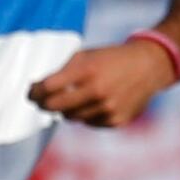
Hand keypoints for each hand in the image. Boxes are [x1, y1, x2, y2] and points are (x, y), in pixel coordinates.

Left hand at [28, 39, 179, 127]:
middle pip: (55, 107)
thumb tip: (38, 89)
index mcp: (87, 70)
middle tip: (41, 101)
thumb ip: (62, 71)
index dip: (34, 92)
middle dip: (43, 104)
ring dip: (66, 110)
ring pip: (71, 118)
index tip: (31, 93)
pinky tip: (94, 103)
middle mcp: (97, 91)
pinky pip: (89, 123)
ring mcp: (108, 108)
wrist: (148, 67)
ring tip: (72, 98)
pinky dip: (86, 115)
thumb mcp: (86, 55)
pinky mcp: (116, 120)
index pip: (48, 88)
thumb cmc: (111, 59)